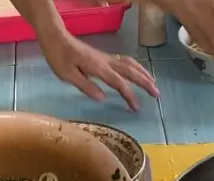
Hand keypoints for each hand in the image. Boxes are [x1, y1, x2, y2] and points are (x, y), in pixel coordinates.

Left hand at [39, 33, 158, 110]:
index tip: (136, 107)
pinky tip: (138, 72)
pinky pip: (125, 61)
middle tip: (156, 95)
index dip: (129, 96)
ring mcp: (106, 58)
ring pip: (130, 64)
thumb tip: (103, 98)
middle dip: (145, 83)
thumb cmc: (59, 58)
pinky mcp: (104, 57)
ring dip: (143, 73)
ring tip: (153, 84)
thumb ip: (86, 86)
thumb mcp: (68, 76)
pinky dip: (135, 67)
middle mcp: (106, 62)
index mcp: (98, 68)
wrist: (56, 38)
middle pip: (131, 72)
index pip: (119, 83)